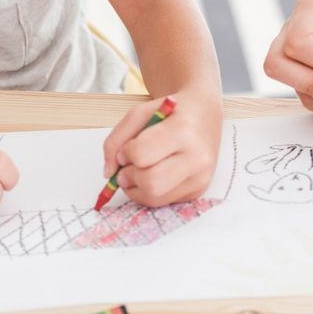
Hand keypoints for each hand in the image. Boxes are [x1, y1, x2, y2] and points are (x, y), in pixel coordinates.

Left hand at [101, 90, 222, 205]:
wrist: (204, 113)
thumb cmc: (171, 112)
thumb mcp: (140, 113)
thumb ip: (116, 139)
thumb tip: (108, 173)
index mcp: (184, 129)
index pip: (142, 154)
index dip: (125, 154)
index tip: (126, 149)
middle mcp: (198, 156)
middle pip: (151, 182)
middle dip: (129, 177)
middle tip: (126, 168)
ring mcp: (200, 176)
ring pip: (156, 197)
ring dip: (136, 189)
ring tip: (137, 172)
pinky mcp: (199, 190)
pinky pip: (164, 201)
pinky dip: (150, 192)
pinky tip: (153, 175)